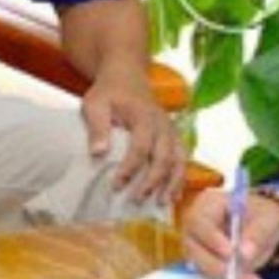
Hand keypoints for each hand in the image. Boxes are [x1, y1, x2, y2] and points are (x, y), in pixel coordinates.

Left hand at [80, 70, 184, 203]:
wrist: (127, 76)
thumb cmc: (109, 92)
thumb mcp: (95, 104)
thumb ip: (97, 127)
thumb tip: (98, 153)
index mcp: (144, 116)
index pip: (140, 148)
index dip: (129, 169)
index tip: (116, 186)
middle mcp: (163, 125)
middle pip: (164, 157)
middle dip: (153, 181)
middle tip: (136, 199)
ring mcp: (171, 131)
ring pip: (179, 160)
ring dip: (172, 183)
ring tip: (162, 203)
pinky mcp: (173, 137)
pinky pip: (182, 159)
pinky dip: (180, 178)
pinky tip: (174, 195)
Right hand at [181, 188, 278, 278]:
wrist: (265, 228)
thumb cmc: (263, 215)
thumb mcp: (268, 218)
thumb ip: (258, 233)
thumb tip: (244, 253)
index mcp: (208, 204)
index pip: (199, 222)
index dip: (211, 239)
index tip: (230, 253)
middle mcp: (196, 226)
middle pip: (194, 248)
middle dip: (217, 266)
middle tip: (240, 277)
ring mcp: (197, 247)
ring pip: (202, 267)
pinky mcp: (205, 265)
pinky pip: (213, 278)